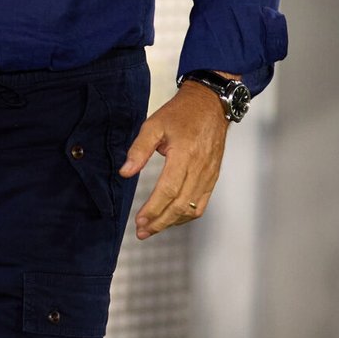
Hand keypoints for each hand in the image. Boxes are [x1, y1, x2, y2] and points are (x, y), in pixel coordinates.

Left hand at [118, 79, 229, 238]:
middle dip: (160, 222)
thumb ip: (139, 149)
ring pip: (192, 208)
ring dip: (172, 222)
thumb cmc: (180, 113)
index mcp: (185, 155)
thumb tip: (125, 172)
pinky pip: (201, 202)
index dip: (153, 209)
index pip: (168, 190)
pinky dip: (186, 215)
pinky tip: (172, 218)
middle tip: (142, 232)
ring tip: (153, 228)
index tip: (139, 221)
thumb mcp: (153, 124)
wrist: (210, 104)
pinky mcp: (213, 176)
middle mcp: (200, 168)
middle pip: (180, 205)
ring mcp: (209, 174)